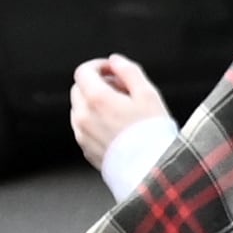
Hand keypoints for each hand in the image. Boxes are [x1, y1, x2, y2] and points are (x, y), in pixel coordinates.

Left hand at [70, 54, 166, 168]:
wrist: (151, 172)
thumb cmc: (153, 134)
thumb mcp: (148, 94)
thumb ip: (129, 71)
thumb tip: (115, 61)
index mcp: (97, 99)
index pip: (83, 71)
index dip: (99, 66)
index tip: (113, 71)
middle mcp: (83, 116)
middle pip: (79, 89)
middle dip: (97, 84)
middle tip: (122, 91)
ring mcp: (82, 134)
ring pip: (80, 109)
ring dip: (95, 104)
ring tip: (122, 112)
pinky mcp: (86, 149)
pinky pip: (84, 128)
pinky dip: (95, 122)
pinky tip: (118, 129)